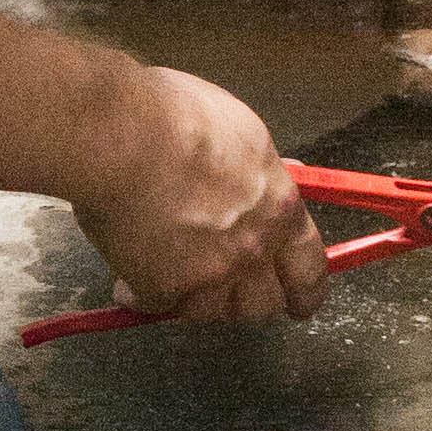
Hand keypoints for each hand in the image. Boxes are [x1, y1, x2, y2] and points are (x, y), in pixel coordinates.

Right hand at [67, 62, 332, 325]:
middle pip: (263, 303)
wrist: (122, 136)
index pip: (309, 268)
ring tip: (170, 279)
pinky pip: (156, 305)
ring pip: (211, 313)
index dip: (305, 292)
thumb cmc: (175, 117)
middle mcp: (253, 248)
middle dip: (243, 301)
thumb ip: (257, 175)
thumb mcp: (242, 136)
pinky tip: (126, 279)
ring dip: (194, 302)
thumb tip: (263, 182)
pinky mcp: (164, 288)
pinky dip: (140, 295)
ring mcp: (210, 273)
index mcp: (278, 208)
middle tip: (223, 294)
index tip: (300, 304)